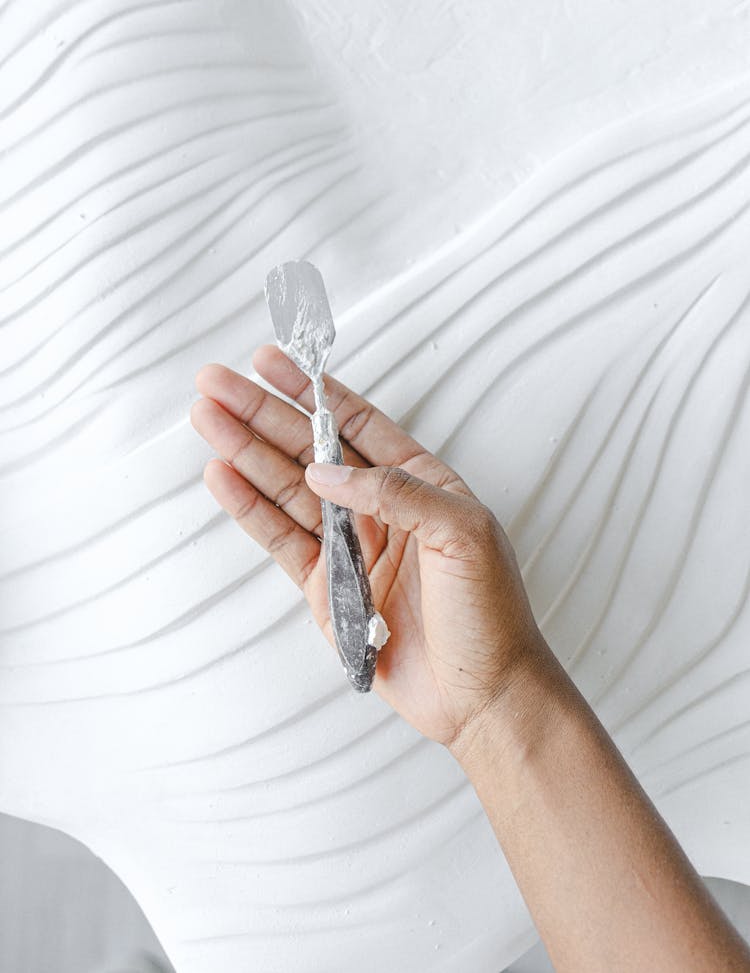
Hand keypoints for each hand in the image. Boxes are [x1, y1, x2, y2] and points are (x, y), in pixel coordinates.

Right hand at [190, 346, 547, 750]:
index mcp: (421, 482)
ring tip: (205, 419)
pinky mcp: (326, 588)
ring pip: (286, 490)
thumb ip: (396, 492)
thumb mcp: (462, 533)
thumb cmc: (491, 614)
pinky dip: (249, 509)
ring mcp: (350, 547)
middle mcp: (380, 509)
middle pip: (308, 449)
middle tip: (215, 383)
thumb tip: (325, 471)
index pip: (357, 423)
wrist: (483, 698)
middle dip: (261, 413)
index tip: (272, 360)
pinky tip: (222, 477)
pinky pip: (280, 540)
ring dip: (245, 453)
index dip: (312, 391)